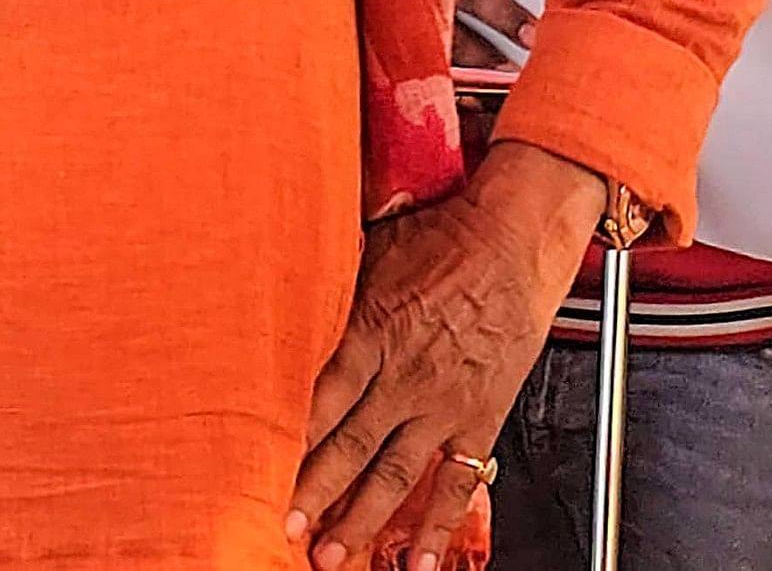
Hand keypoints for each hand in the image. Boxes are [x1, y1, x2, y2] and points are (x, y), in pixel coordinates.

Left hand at [288, 141, 599, 567]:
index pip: (319, 399)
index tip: (255, 471)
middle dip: (313, 494)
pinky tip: (421, 561)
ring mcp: (442, 404)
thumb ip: (329, 285)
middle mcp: (404, 376)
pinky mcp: (478, 418)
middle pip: (348, 446)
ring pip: (394, 475)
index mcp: (372, 331)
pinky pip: (457, 482)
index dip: (287, 439)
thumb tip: (276, 287)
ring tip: (331, 557)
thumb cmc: (444, 234)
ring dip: (360, 520)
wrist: (516, 238)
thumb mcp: (371, 248)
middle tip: (283, 530)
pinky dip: (440, 526)